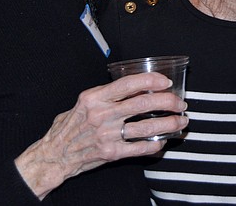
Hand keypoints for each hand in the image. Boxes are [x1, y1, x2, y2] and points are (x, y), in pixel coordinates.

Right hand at [14, 72, 187, 198]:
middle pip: (142, 104)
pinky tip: (163, 142)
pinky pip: (139, 148)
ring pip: (146, 127)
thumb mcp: (84, 102)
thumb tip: (136, 87)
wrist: (54, 154)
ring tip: (181, 122)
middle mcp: (102, 115)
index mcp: (95, 98)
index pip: (128, 84)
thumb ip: (107, 94)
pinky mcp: (111, 153)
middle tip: (180, 103)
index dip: (150, 81)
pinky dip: (154, 145)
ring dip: (168, 124)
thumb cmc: (69, 126)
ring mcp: (107, 135)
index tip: (165, 82)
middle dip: (167, 102)